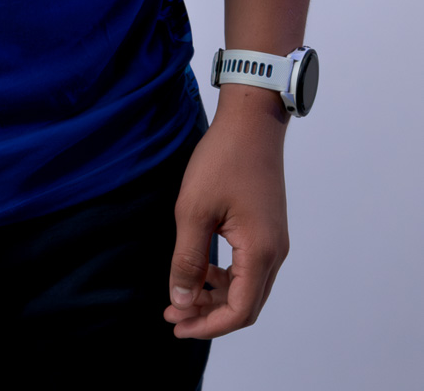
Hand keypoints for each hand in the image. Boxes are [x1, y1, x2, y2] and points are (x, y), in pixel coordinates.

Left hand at [164, 94, 289, 338]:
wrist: (251, 122)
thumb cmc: (222, 160)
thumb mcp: (194, 210)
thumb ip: (188, 259)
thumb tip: (182, 300)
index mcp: (260, 253)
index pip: (239, 311)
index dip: (207, 326)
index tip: (176, 323)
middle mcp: (274, 253)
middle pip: (245, 305)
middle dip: (209, 316)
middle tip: (174, 314)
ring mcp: (274, 241)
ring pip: (247, 288)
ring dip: (216, 297)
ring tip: (182, 294)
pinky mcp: (267, 229)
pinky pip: (248, 268)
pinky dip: (225, 277)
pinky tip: (201, 268)